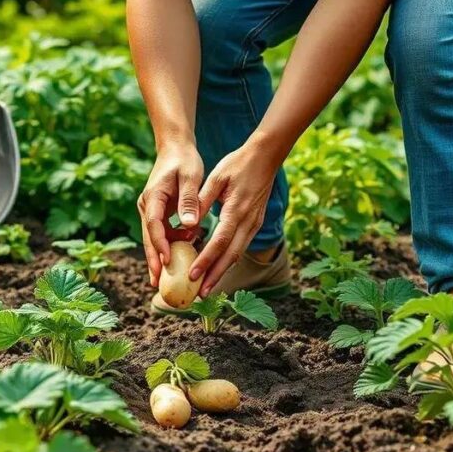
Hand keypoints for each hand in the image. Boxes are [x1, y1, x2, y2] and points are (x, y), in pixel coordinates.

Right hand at [137, 145, 203, 285]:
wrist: (175, 148)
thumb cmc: (184, 161)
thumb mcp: (190, 177)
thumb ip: (189, 200)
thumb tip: (189, 225)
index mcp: (154, 197)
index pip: (154, 225)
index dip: (160, 245)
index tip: (166, 261)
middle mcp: (147, 205)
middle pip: (148, 237)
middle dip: (152, 260)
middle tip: (156, 282)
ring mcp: (150, 209)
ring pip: (152, 237)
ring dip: (160, 255)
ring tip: (166, 276)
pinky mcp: (157, 212)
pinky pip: (161, 232)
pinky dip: (169, 243)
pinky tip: (181, 253)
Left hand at [190, 137, 283, 295]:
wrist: (265, 157)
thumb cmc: (237, 164)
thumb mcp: (216, 178)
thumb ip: (201, 201)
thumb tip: (187, 224)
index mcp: (236, 210)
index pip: (219, 242)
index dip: (206, 260)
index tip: (192, 275)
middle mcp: (248, 222)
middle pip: (230, 256)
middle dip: (215, 276)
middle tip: (199, 294)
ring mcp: (254, 224)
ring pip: (237, 254)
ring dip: (222, 272)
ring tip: (207, 288)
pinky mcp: (255, 224)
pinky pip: (240, 247)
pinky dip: (228, 260)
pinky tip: (217, 269)